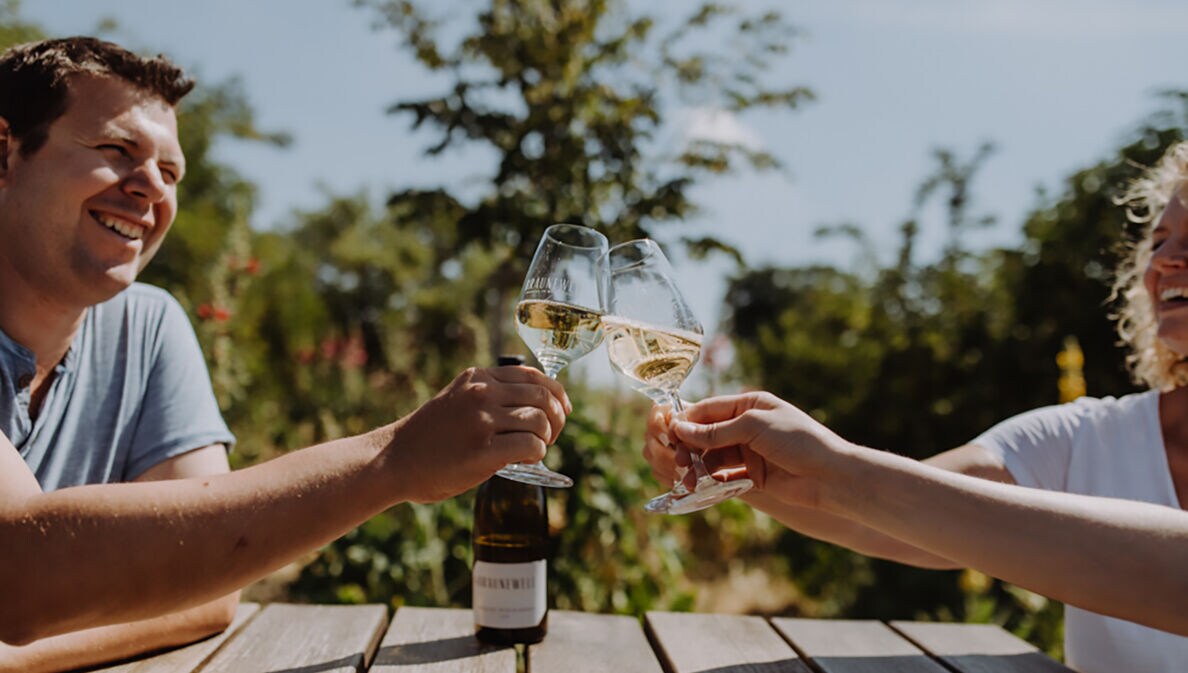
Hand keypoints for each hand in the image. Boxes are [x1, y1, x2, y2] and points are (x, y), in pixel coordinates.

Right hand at [390, 366, 570, 502]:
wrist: (393, 460)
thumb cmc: (427, 437)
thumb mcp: (457, 400)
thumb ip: (488, 396)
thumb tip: (534, 405)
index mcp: (477, 378)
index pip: (533, 376)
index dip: (556, 392)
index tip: (563, 409)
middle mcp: (482, 393)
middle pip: (543, 397)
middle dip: (557, 418)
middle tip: (551, 436)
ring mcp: (482, 421)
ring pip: (540, 420)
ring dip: (546, 438)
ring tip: (535, 449)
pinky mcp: (484, 451)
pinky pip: (531, 446)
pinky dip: (537, 454)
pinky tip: (525, 461)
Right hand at [668, 391, 856, 507]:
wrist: (830, 476)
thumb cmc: (798, 441)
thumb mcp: (754, 428)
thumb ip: (716, 431)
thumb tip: (680, 429)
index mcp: (749, 406)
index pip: (708, 410)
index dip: (687, 421)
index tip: (668, 433)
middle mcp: (746, 427)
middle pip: (705, 434)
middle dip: (689, 446)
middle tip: (679, 460)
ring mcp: (748, 452)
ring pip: (711, 457)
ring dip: (697, 466)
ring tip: (688, 477)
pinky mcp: (751, 476)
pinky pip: (722, 476)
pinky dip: (709, 480)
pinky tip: (700, 485)